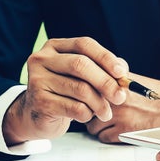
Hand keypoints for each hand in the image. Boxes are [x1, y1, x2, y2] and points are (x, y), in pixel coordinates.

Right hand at [3, 37, 128, 144]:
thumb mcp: (82, 77)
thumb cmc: (65, 94)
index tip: (122, 73)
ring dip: (99, 103)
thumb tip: (123, 73)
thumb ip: (103, 71)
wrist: (37, 116)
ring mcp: (38, 80)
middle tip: (120, 97)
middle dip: (106, 82)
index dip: (106, 58)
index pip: (84, 44)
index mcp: (55, 47)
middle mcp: (43, 59)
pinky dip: (87, 114)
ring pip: (80, 89)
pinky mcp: (39, 101)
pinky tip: (87, 116)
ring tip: (105, 112)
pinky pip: (74, 107)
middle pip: (81, 65)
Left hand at [85, 74, 159, 141]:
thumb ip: (114, 78)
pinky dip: (107, 136)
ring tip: (108, 123)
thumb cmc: (157, 94)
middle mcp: (115, 98)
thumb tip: (96, 74)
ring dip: (98, 126)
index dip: (86, 96)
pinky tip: (117, 130)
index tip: (87, 99)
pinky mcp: (124, 132)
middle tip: (97, 113)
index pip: (86, 88)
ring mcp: (119, 115)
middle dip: (90, 112)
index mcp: (116, 82)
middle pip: (86, 108)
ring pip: (92, 125)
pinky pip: (103, 137)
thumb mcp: (134, 79)